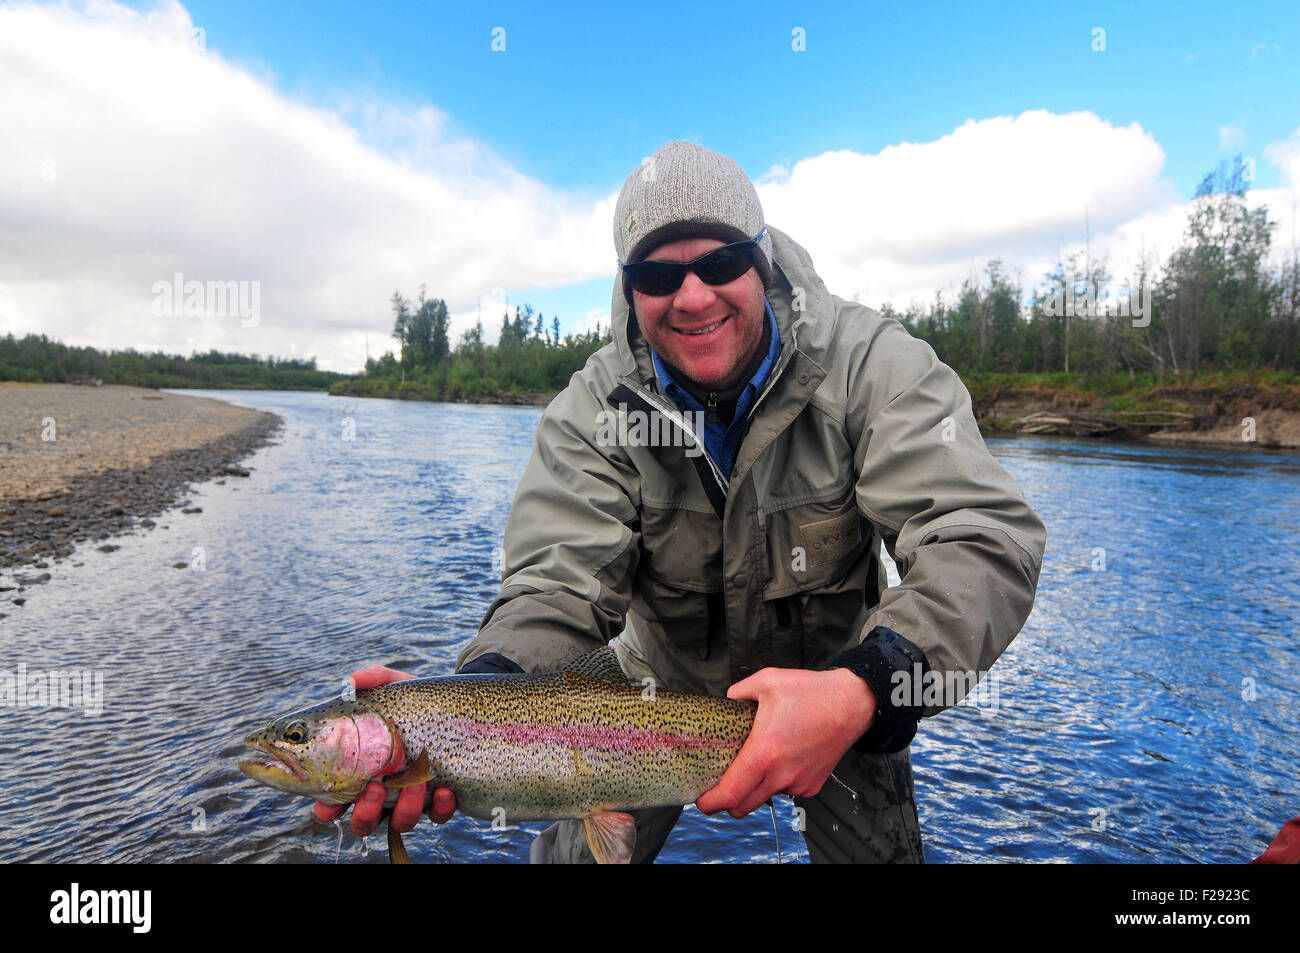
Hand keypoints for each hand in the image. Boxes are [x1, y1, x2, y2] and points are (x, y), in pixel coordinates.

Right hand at [313, 664, 457, 835]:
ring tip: (414, 784)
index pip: (334, 801)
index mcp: (362, 771)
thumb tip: (353, 681)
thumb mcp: (393, 687)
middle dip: (366, 812)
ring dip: (404, 809)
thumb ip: (373, 679)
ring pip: (400, 823)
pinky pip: (438, 815)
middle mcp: (384, 792)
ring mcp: (411, 799)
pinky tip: (443, 790)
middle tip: (375, 788)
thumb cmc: (412, 701)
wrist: (455, 707)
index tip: (328, 805)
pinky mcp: (440, 800)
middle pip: (364, 821)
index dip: (327, 809)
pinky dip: (439, 807)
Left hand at [695, 667, 875, 818]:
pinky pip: (786, 790)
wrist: (852, 703)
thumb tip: (728, 700)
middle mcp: (781, 774)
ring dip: (755, 788)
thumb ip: (738, 692)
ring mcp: (798, 783)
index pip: (730, 794)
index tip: (700, 800)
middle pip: (743, 806)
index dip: (710, 802)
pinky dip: (778, 781)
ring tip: (758, 760)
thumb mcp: (766, 681)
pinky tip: (782, 757)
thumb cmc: (812, 692)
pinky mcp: (812, 785)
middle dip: (727, 802)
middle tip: (721, 784)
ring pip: (765, 797)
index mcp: (764, 753)